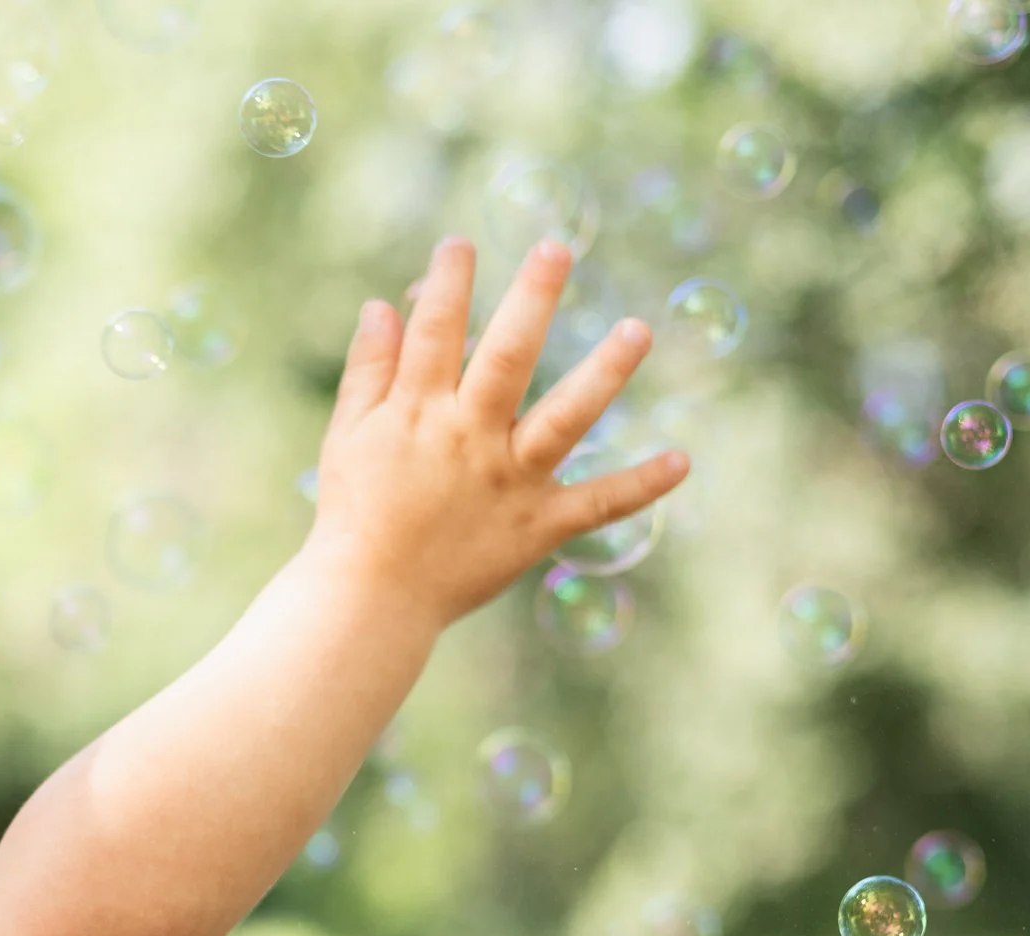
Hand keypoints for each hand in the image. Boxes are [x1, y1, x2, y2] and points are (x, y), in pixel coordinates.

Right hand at [304, 237, 687, 625]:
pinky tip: (682, 460)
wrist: (371, 597)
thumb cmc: (354, 513)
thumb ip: (368, 371)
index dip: (447, 284)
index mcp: (419, 412)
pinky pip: (597, 504)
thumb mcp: (347, 435)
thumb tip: (382, 306)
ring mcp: (510, 480)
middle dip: (531, 299)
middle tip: (557, 249)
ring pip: (565, 417)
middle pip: (507, 357)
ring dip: (604, 371)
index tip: (460, 245)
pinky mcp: (538, 525)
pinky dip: (641, 486)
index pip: (435, 332)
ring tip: (637, 329)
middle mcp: (470, 438)